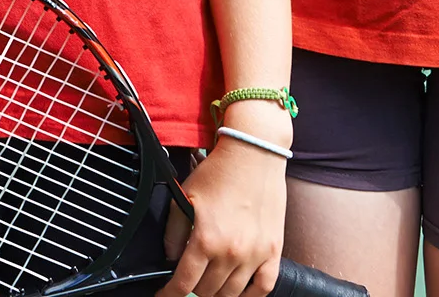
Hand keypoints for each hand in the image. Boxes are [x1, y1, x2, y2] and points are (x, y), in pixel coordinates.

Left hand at [159, 136, 286, 296]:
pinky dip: (250, 296)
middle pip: (208, 291)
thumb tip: (170, 256)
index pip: (185, 282)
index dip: (171, 293)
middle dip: (193, 290)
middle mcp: (232, 252)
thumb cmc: (218, 173)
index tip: (165, 296)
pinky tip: (239, 293)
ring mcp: (255, 255)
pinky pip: (263, 288)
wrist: (252, 156)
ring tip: (208, 287)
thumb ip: (174, 231)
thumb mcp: (185, 197)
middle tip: (187, 283)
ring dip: (217, 294)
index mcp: (206, 239)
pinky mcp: (273, 253)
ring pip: (233, 294)